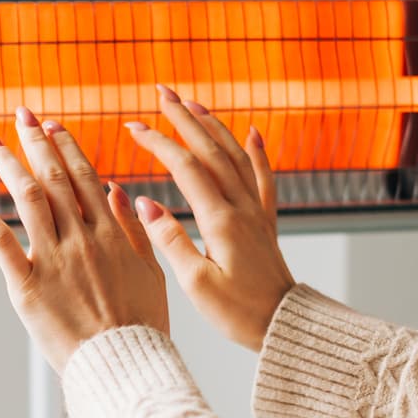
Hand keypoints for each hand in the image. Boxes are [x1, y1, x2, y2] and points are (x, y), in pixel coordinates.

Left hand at [0, 107, 168, 373]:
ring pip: (27, 197)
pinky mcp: (27, 285)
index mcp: (112, 234)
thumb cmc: (141, 326)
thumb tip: (118, 191)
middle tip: (21, 115)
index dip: (67, 147)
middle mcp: (82, 239)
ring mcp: (54, 259)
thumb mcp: (151, 272)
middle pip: (55, 178)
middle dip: (35, 142)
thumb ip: (136, 230)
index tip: (52, 126)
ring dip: (6, 162)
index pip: (86, 178)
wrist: (124, 365)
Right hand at [125, 85, 294, 351]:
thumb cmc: (239, 313)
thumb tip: (145, 204)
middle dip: (184, 118)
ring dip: (214, 126)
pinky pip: (263, 176)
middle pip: (211, 150)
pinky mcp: (265, 222)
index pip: (185, 168)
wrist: (285, 325)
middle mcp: (241, 207)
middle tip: (162, 91)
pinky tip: (253, 132)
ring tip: (193, 103)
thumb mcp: (196, 283)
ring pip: (235, 155)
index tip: (132, 126)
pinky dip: (257, 150)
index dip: (158, 142)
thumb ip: (170, 241)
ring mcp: (256, 211)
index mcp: (220, 220)